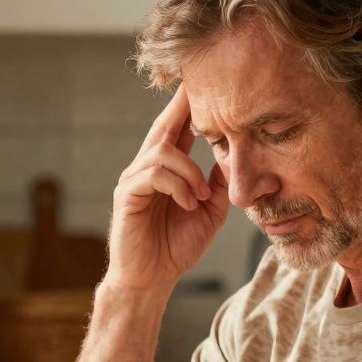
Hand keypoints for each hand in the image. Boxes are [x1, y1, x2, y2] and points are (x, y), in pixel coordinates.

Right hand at [106, 84, 230, 292]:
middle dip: (181, 104)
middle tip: (196, 82)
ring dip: (190, 172)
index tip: (206, 81)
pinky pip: (153, 175)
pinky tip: (189, 203)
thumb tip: (235, 154)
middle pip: (164, 125)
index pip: (179, 128)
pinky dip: (177, 186)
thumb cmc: (177, 246)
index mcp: (168, 169)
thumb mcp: (211, 211)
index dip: (190, 105)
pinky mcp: (127, 195)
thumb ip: (220, 183)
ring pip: (163, 152)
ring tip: (201, 196)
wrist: (152, 280)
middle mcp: (147, 167)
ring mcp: (134, 179)